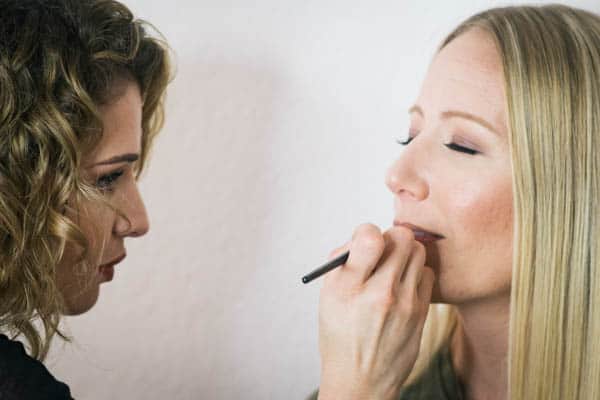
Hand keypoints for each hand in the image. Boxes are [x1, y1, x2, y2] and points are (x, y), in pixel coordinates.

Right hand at [317, 223, 434, 399]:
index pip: (369, 236)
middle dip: (390, 238)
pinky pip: (426, 273)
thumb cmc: (341, 334)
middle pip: (401, 237)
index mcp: (346, 287)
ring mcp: (404, 304)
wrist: (361, 379)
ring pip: (417, 251)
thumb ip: (345, 261)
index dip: (367, 232)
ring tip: (392, 269)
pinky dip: (415, 273)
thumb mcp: (328, 296)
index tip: (365, 242)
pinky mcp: (420, 312)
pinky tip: (403, 286)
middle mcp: (378, 294)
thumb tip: (364, 236)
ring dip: (404, 253)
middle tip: (382, 252)